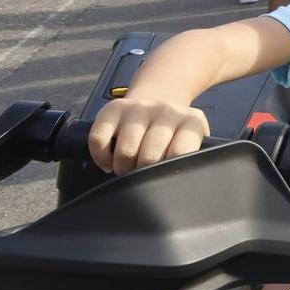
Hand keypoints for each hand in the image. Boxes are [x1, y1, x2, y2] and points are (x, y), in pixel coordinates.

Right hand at [90, 96, 210, 175]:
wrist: (159, 102)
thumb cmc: (175, 135)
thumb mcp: (191, 144)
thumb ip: (188, 161)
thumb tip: (180, 187)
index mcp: (191, 122)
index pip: (179, 154)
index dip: (166, 172)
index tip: (162, 179)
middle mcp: (167, 111)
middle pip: (149, 157)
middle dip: (142, 175)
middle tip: (142, 176)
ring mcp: (139, 107)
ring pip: (124, 151)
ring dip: (122, 167)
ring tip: (127, 168)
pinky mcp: (114, 108)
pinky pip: (98, 140)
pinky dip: (100, 157)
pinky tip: (109, 160)